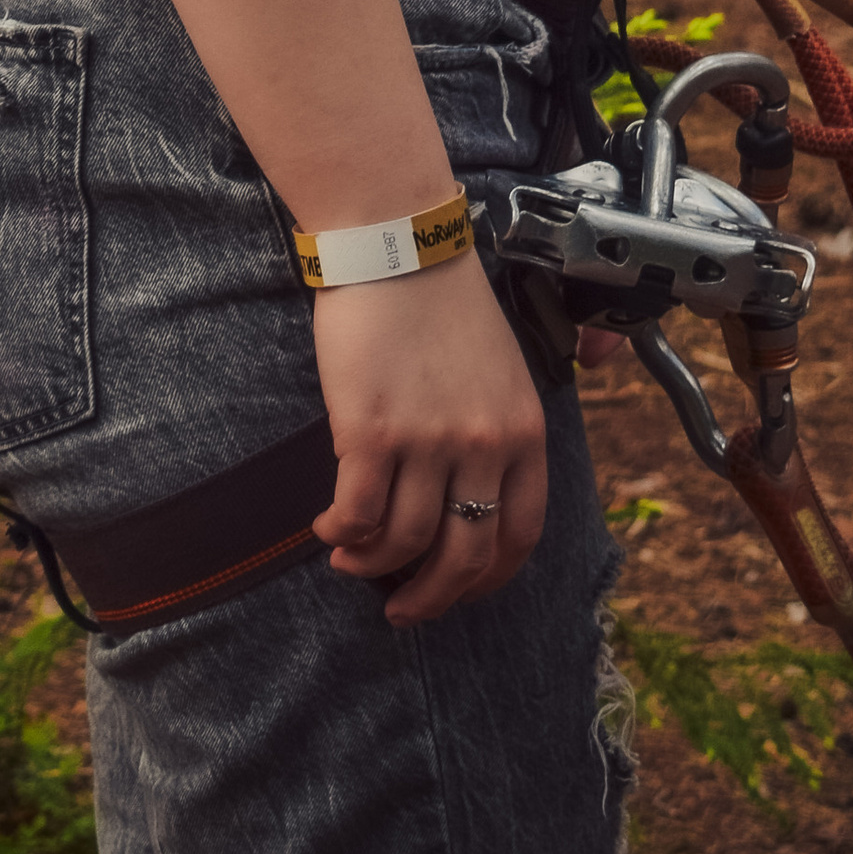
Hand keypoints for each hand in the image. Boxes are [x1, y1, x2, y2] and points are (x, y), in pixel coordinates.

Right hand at [309, 259, 548, 626]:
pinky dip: (342, 536)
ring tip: (350, 563)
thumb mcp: (502, 368)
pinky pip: (359, 516)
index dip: (487, 578)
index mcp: (524, 431)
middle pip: (465, 558)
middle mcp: (484, 446)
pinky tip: (329, 529)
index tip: (459, 589)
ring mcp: (429, 442)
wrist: (396, 243)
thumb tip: (475, 491)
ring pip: (406, 545)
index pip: (520, 535)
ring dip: (374, 568)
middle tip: (402, 610)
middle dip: (431, 598)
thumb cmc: (442, 300)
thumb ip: (500, 427)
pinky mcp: (371, 433)